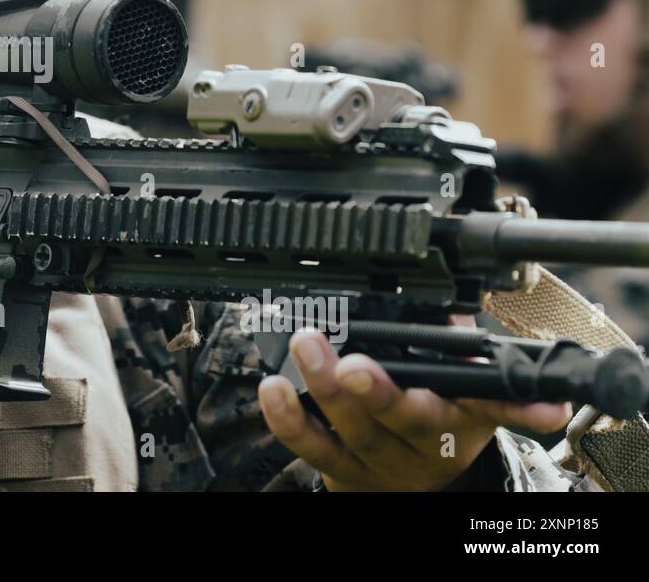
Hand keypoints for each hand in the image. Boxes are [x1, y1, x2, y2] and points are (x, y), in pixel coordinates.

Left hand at [258, 328, 570, 490]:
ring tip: (306, 348)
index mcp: (462, 420)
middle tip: (353, 361)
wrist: (411, 489)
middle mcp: (424, 444)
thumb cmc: (435, 422)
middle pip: (406, 420)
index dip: (507, 406)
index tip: (525, 399)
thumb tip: (451, 308)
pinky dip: (289, 421)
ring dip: (326, 393)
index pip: (486, 409)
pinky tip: (272, 390)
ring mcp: (380, 461)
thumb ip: (458, 348)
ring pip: (355, 434)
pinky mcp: (340, 472)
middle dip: (379, 390)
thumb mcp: (464, 393)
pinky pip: (312, 449)